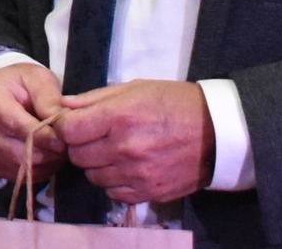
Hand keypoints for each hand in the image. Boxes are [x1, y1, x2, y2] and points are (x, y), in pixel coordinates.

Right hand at [0, 61, 67, 183]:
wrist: (1, 94)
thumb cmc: (21, 84)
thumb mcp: (37, 78)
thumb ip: (48, 97)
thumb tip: (59, 122)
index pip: (14, 125)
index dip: (42, 136)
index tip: (63, 140)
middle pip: (18, 151)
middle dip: (48, 151)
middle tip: (66, 144)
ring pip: (21, 167)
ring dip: (45, 162)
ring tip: (56, 148)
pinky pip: (20, 176)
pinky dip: (38, 170)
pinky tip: (44, 154)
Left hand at [55, 79, 213, 205]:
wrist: (217, 131)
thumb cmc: (173, 102)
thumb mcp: (135, 88)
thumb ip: (94, 98)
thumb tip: (63, 106)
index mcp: (119, 117)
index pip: (68, 130)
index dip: (63, 127)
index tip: (71, 124)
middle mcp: (125, 148)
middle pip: (77, 155)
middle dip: (80, 145)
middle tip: (95, 136)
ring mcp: (138, 174)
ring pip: (93, 177)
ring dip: (97, 165)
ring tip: (114, 151)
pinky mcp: (150, 192)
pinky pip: (114, 193)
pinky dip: (114, 182)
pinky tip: (127, 167)